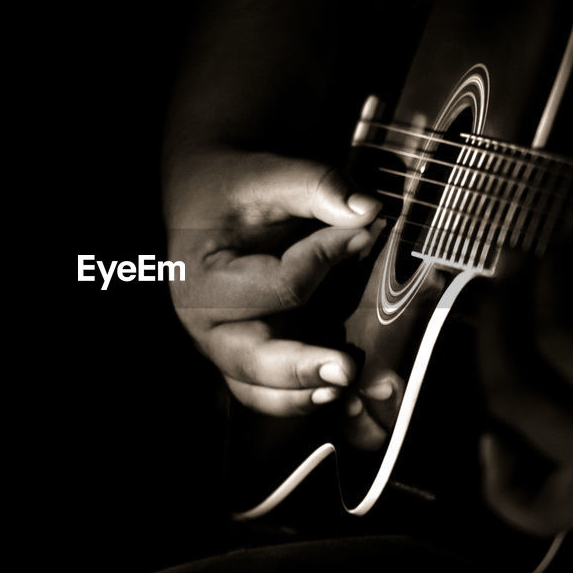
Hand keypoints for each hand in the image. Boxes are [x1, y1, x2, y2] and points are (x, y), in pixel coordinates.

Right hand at [166, 147, 380, 416]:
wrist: (206, 198)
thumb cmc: (235, 188)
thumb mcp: (271, 173)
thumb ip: (318, 187)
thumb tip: (368, 210)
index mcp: (203, 278)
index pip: (280, 285)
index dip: (327, 259)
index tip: (364, 231)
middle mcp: (207, 324)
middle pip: (252, 359)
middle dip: (301, 366)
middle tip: (346, 368)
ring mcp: (225, 346)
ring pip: (258, 391)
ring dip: (302, 395)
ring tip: (347, 387)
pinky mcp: (248, 357)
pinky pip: (269, 394)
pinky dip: (300, 399)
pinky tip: (341, 395)